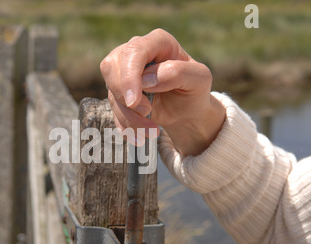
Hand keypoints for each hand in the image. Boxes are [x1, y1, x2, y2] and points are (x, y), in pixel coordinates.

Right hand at [100, 28, 225, 155]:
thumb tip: (147, 79)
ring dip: (129, 116)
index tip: (133, 101)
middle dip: (125, 96)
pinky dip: (126, 124)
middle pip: (112, 67)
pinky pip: (113, 107)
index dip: (129, 76)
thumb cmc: (194, 90)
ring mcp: (123, 70)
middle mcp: (136, 51)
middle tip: (148, 113)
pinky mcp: (117, 90)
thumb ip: (178, 73)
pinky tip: (140, 135)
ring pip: (112, 91)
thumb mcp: (199, 80)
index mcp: (158, 42)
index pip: (134, 51)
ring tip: (152, 131)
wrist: (186, 110)